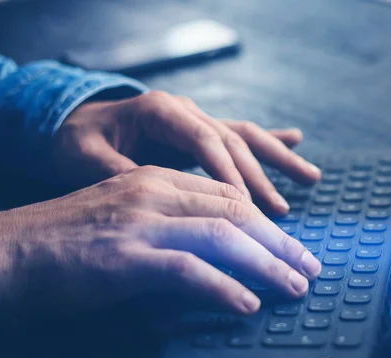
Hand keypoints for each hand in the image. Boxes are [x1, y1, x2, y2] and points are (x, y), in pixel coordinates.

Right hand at [0, 166, 320, 316]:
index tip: (291, 247)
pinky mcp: (126, 257)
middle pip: (237, 213)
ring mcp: (141, 222)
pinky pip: (190, 270)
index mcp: (158, 181)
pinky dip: (225, 287)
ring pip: (223, 237)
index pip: (229, 197)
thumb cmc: (69, 242)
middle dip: (280, 242)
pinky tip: (247, 303)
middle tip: (308, 267)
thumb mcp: (129, 219)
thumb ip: (174, 228)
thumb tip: (221, 255)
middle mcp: (155, 193)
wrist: (9, 253)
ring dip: (267, 264)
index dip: (267, 224)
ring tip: (294, 286)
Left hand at [51, 91, 320, 213]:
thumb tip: (149, 196)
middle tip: (282, 213)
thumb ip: (115, 173)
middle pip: (234, 142)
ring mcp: (198, 120)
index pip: (206, 143)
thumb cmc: (78, 141)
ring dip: (279, 160)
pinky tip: (297, 142)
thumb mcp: (84, 156)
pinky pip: (241, 136)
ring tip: (312, 178)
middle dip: (261, 178)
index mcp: (161, 111)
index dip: (230, 175)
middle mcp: (187, 112)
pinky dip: (270, 142)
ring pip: (246, 137)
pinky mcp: (201, 132)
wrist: (78, 123)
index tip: (249, 209)